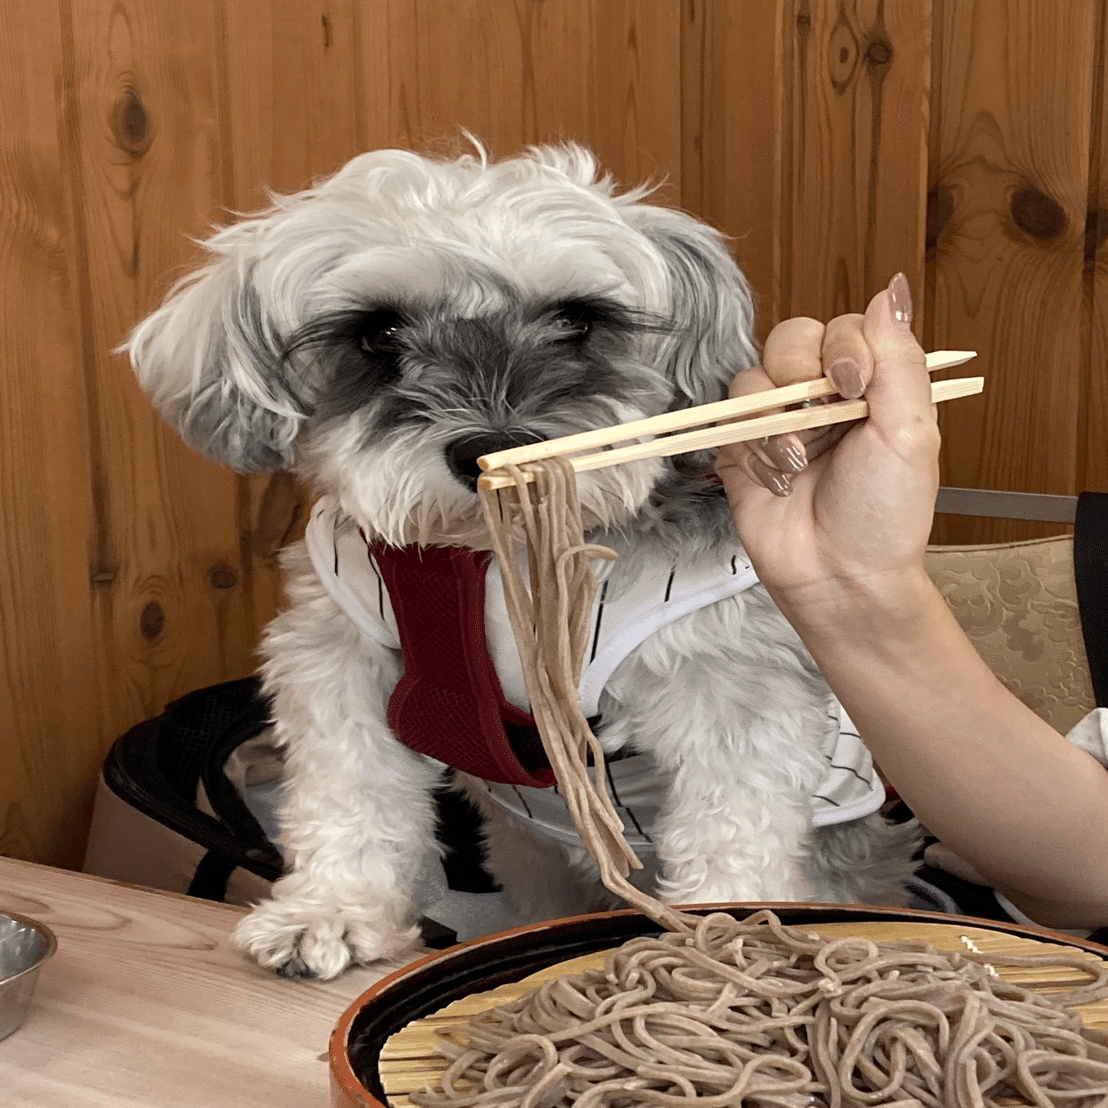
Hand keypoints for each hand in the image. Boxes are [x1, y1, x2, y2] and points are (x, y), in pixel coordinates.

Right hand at [716, 274, 938, 603]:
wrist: (840, 575)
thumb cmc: (884, 513)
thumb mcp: (911, 432)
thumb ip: (901, 358)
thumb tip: (891, 290)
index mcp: (870, 385)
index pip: (844, 327)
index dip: (842, 346)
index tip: (854, 385)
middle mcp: (821, 396)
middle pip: (790, 338)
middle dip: (800, 373)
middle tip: (823, 414)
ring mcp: (779, 420)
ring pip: (753, 377)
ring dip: (777, 419)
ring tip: (800, 462)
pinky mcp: (742, 448)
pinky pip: (730, 419)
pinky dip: (754, 448)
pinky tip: (779, 480)